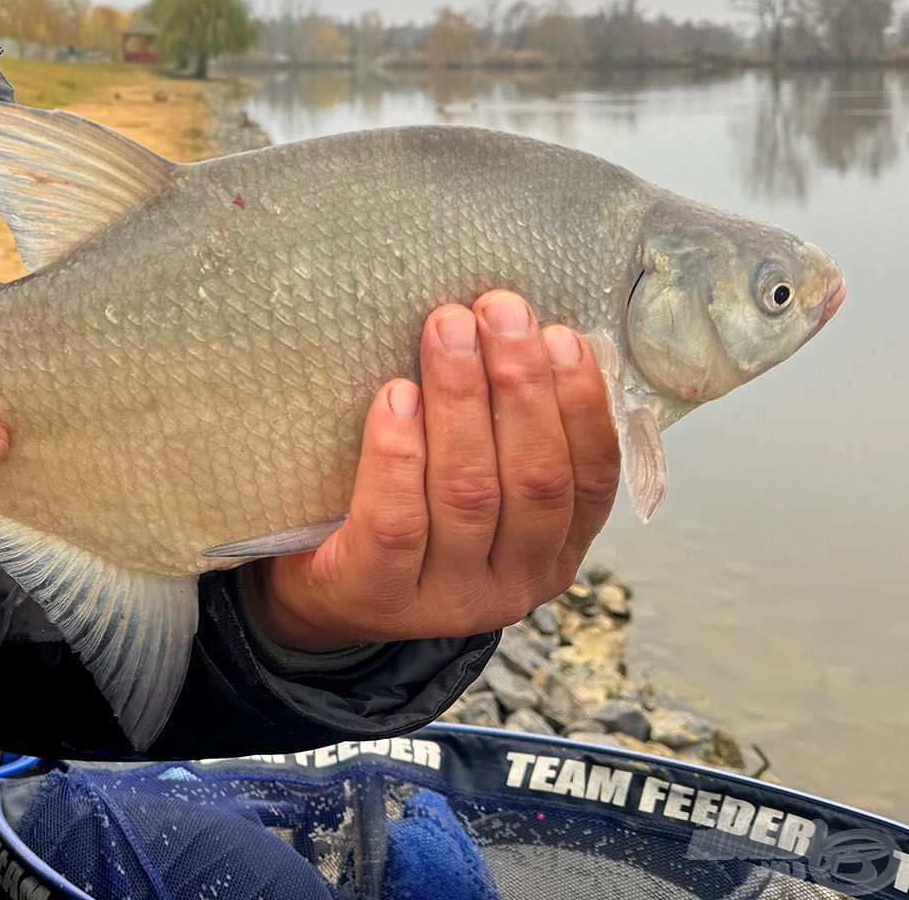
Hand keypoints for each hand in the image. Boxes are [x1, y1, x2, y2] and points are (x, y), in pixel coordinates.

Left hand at [243, 289, 620, 650]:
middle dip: (520, 384)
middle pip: (534, 478)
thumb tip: (522, 333)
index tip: (559, 334)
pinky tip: (396, 397)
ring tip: (446, 329)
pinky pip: (396, 522)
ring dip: (461, 400)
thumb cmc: (401, 518)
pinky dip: (399, 454)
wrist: (319, 596)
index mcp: (553, 553)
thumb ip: (506, 434)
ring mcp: (448, 598)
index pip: (590, 478)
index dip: (581, 402)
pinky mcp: (379, 596)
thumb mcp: (475, 486)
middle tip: (497, 310)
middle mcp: (512, 584)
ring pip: (467, 492)